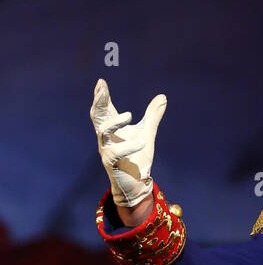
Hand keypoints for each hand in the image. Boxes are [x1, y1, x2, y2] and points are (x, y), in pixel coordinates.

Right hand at [90, 78, 166, 208]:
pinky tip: (142, 143)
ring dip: (115, 121)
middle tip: (102, 89)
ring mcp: (106, 149)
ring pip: (103, 131)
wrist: (137, 181)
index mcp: (112, 128)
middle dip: (98, 102)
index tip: (101, 82)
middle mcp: (105, 137)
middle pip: (97, 116)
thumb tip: (163, 96)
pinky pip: (115, 152)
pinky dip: (129, 146)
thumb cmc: (138, 156)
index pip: (104, 109)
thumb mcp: (147, 133)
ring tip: (130, 114)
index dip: (101, 96)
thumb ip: (152, 115)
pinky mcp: (111, 163)